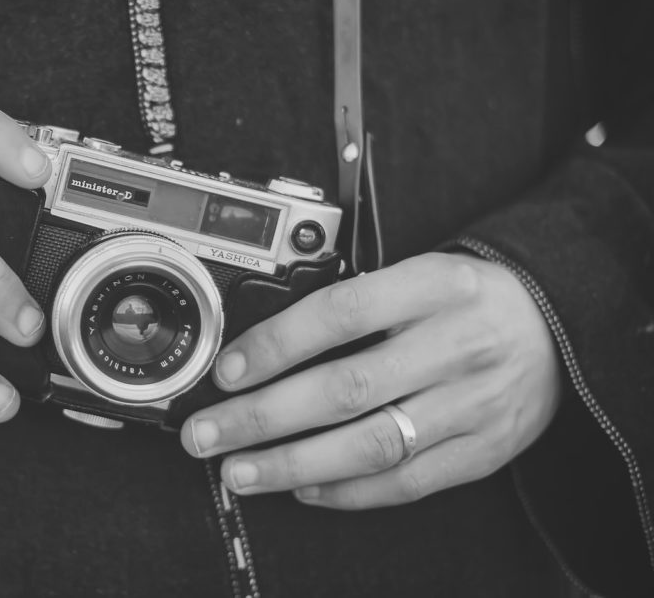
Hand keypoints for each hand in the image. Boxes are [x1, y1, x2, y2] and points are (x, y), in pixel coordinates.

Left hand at [180, 252, 561, 507]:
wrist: (557, 325)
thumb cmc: (466, 299)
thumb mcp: (417, 274)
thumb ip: (353, 304)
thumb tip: (263, 346)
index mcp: (434, 286)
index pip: (341, 314)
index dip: (276, 344)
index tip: (228, 371)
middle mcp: (455, 346)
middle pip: (345, 388)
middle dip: (263, 417)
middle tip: (208, 433)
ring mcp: (472, 404)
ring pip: (371, 444)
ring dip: (293, 464)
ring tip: (239, 471)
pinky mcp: (482, 451)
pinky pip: (406, 482)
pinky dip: (347, 491)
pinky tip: (302, 487)